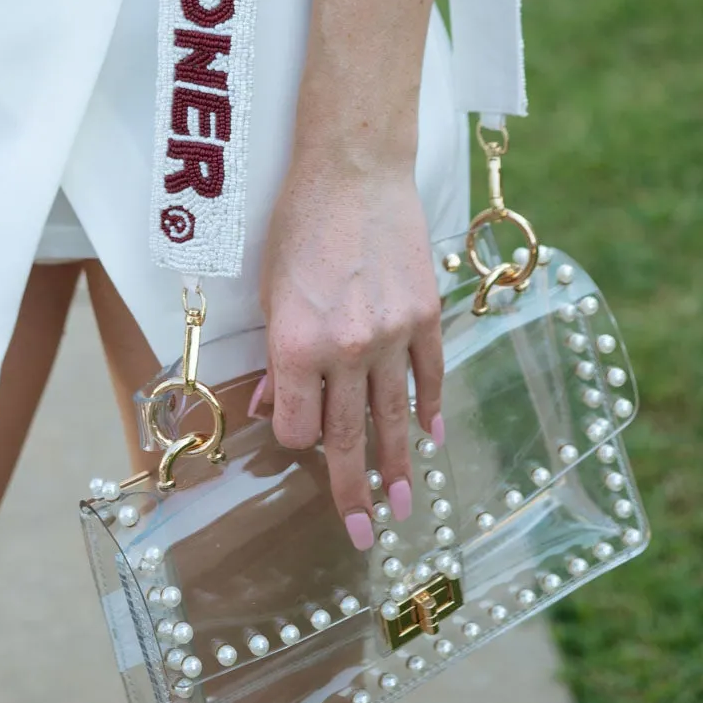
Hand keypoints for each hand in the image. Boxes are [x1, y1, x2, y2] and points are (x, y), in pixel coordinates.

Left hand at [256, 152, 444, 546]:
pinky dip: (431, 408)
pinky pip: (429, 375)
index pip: (299, 427)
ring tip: (407, 506)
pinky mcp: (426, 314)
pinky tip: (432, 436)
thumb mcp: (270, 291)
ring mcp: (393, 334)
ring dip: (400, 466)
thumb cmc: (300, 222)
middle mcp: (346, 348)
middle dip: (352, 490)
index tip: (297, 437)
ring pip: (394, 417)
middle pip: (346, 437)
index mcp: (297, 345)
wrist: (355, 169)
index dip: (295, 439)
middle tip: (364, 533)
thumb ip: (276, 357)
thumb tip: (275, 406)